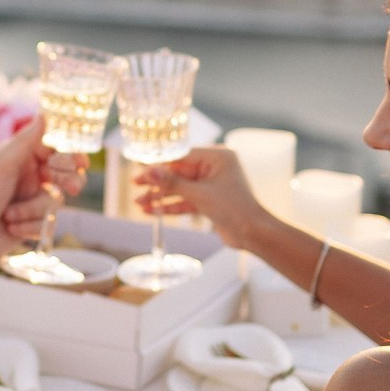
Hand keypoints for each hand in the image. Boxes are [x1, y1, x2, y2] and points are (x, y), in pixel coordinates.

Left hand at [0, 115, 83, 267]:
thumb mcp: (2, 163)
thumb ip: (27, 140)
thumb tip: (45, 113)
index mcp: (20, 159)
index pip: (56, 152)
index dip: (71, 156)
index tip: (81, 162)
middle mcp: (27, 178)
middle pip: (64, 176)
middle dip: (67, 181)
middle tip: (71, 187)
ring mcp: (29, 202)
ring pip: (54, 203)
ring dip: (32, 210)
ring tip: (9, 215)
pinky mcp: (30, 225)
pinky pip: (46, 225)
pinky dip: (29, 227)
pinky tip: (9, 228)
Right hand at [133, 145, 276, 253]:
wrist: (253, 234)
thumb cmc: (234, 208)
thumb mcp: (199, 194)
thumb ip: (172, 183)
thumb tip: (150, 171)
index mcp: (218, 157)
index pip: (181, 157)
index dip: (159, 165)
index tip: (140, 170)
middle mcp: (215, 167)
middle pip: (179, 172)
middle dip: (158, 182)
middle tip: (136, 185)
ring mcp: (212, 184)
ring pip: (180, 188)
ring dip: (161, 196)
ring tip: (139, 203)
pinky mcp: (210, 201)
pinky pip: (186, 200)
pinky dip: (171, 206)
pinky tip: (152, 211)